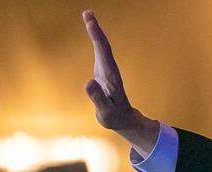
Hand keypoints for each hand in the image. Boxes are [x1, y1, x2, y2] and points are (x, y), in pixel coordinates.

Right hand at [82, 10, 157, 152]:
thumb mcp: (106, 112)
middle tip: (88, 13)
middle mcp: (111, 71)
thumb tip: (89, 82)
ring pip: (102, 47)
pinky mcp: (103, 71)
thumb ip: (98, 98)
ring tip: (88, 15)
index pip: (104, 55)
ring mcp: (107, 70)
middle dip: (96, 30)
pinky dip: (95, 38)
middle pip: (104, 47)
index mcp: (112, 78)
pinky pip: (99, 51)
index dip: (97, 39)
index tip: (91, 24)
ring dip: (96, 31)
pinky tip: (91, 29)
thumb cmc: (114, 117)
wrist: (123, 119)